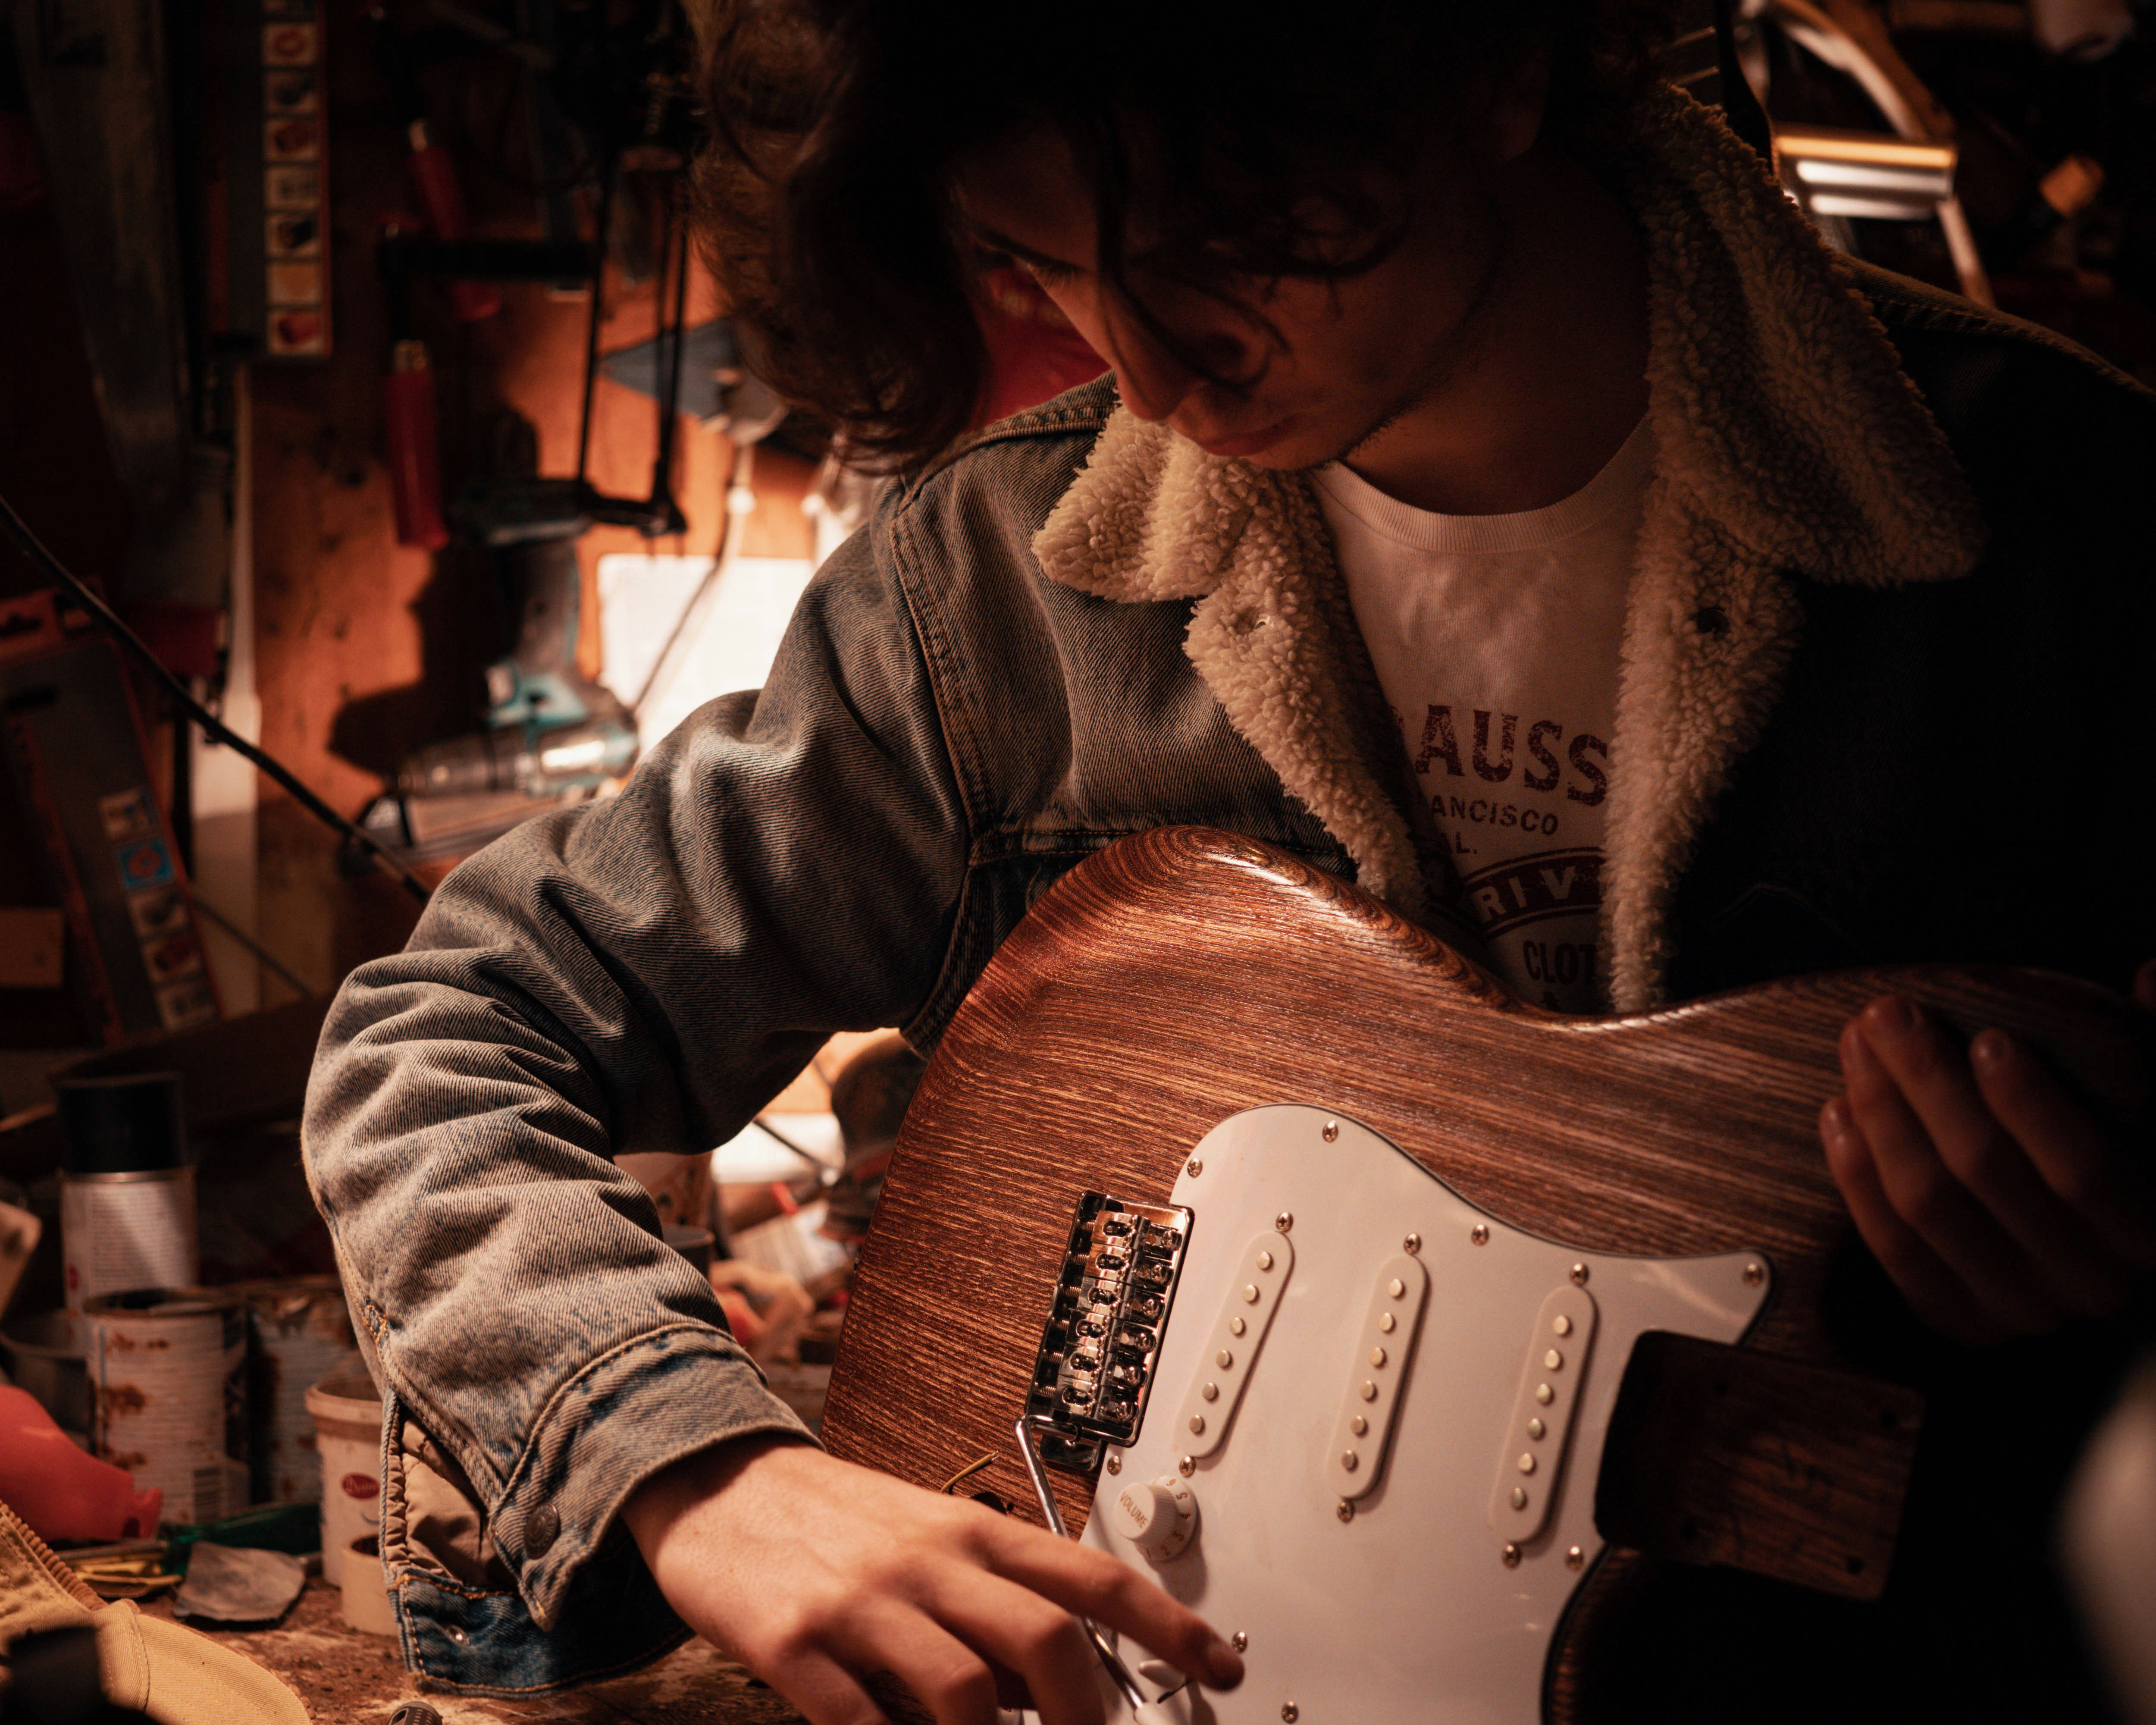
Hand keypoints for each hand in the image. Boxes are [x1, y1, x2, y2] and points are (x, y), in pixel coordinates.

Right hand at [622, 1434, 1243, 1724]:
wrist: (720, 1481)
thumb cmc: (836, 1520)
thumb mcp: (931, 1543)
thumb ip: (996, 1609)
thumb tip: (1062, 1690)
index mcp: (975, 1533)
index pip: (1094, 1578)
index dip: (1170, 1627)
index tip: (1223, 1673)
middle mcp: (931, 1560)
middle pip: (1045, 1644)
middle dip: (1088, 1719)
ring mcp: (863, 1602)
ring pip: (963, 1693)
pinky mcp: (795, 1642)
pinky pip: (858, 1721)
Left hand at [1818, 959, 2155, 1345]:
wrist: (2077, 1250)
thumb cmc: (2119, 1157)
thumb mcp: (2150, 1109)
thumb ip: (2154, 1042)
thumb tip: (2150, 975)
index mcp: (2143, 1233)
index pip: (2081, 1171)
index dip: (2030, 1104)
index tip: (1985, 1037)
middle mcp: (2084, 1282)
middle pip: (1984, 1173)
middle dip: (1926, 1083)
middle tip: (1888, 1016)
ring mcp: (2015, 1308)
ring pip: (1927, 1203)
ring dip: (1882, 1116)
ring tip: (1859, 1050)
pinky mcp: (1954, 1318)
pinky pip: (1890, 1245)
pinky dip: (1856, 1175)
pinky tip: (1839, 1113)